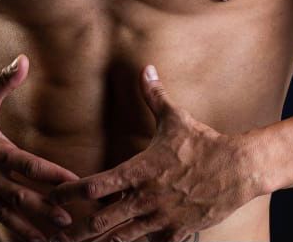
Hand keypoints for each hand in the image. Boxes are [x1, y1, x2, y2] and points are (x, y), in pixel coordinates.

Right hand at [0, 54, 78, 241]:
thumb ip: (5, 79)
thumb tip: (25, 59)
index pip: (28, 164)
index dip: (51, 174)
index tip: (74, 183)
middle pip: (18, 197)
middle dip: (45, 211)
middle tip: (69, 222)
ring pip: (0, 215)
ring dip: (23, 229)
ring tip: (45, 241)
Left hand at [44, 64, 258, 241]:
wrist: (239, 168)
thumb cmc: (204, 141)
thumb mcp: (175, 117)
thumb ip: (154, 95)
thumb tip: (145, 67)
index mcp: (142, 169)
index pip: (98, 184)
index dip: (72, 192)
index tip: (52, 196)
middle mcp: (147, 197)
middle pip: (102, 220)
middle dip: (77, 230)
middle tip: (54, 236)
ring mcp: (162, 218)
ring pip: (123, 238)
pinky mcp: (178, 232)